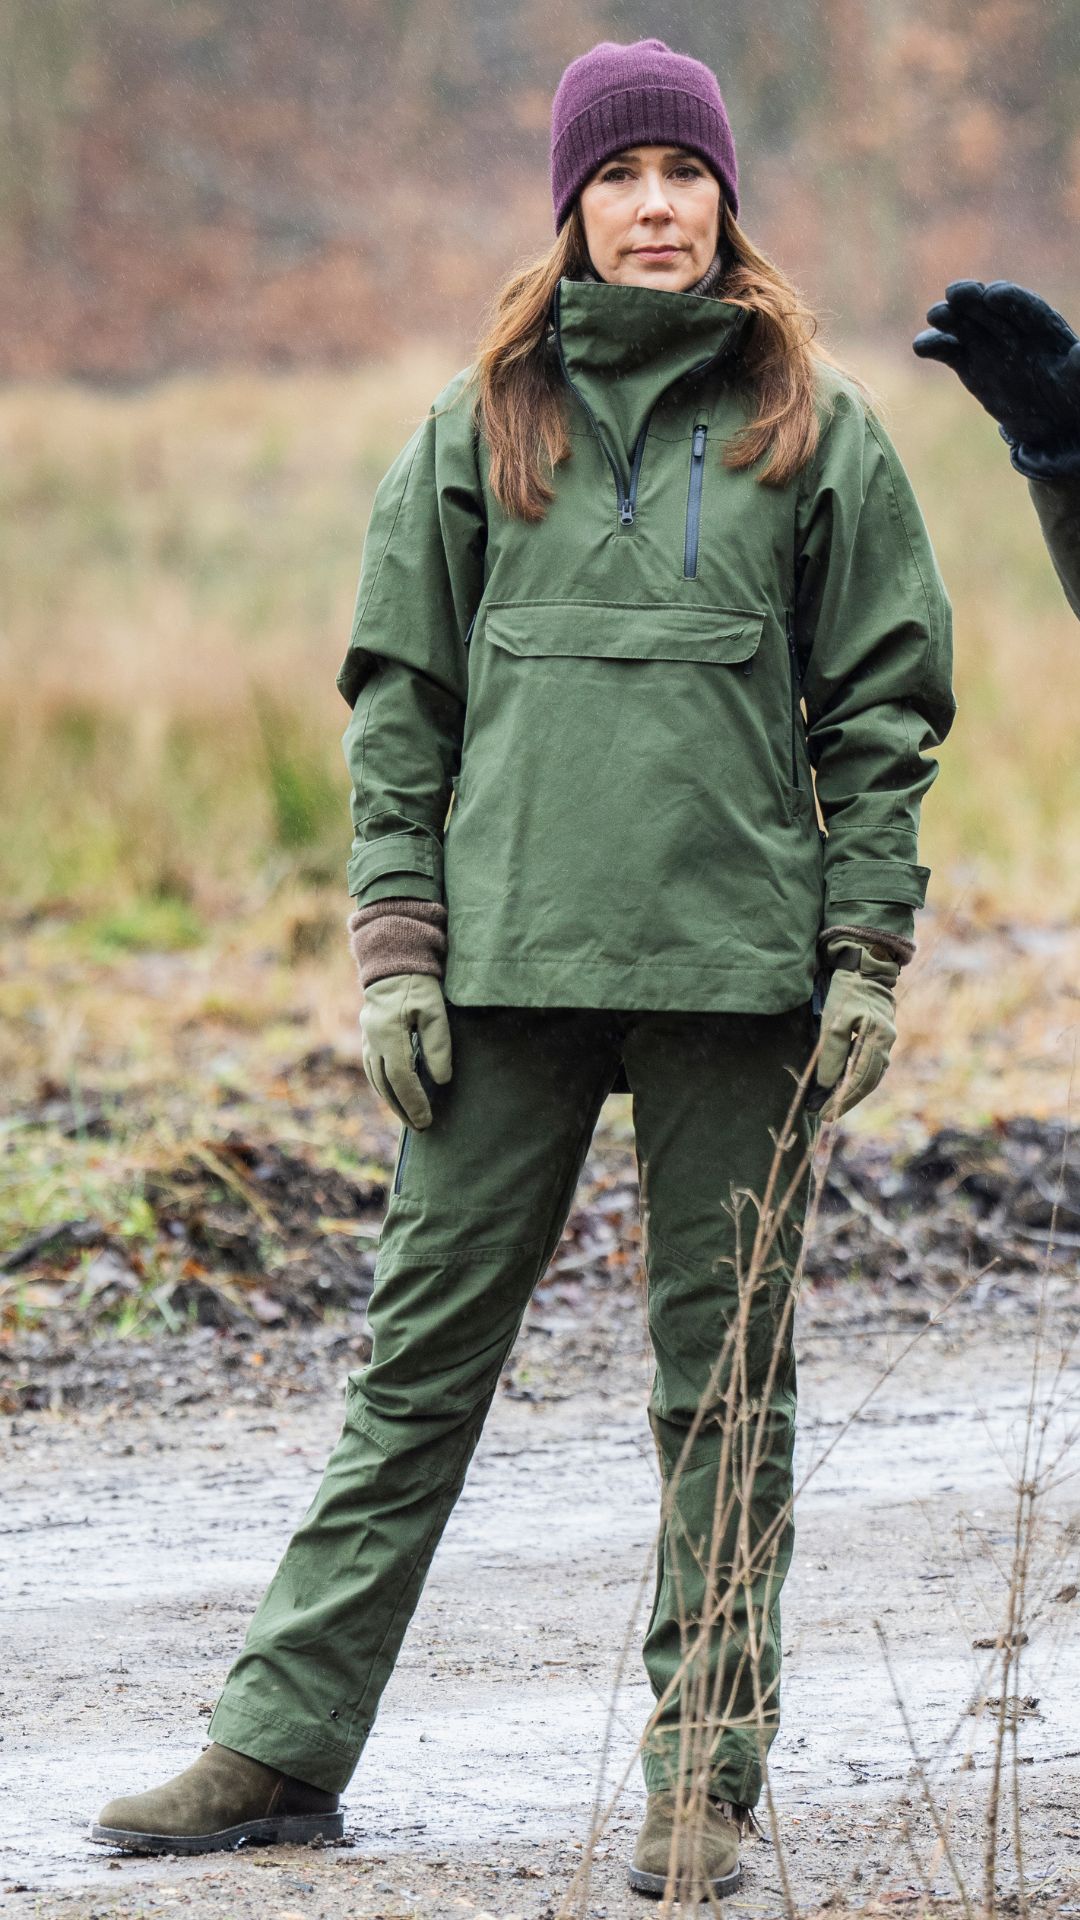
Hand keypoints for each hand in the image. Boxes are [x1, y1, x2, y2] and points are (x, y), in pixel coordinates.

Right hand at [359, 972, 451, 1128]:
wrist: (393, 962)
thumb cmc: (418, 983)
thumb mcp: (434, 1010)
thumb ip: (438, 1045)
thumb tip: (442, 1080)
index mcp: (389, 1035)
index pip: (402, 1078)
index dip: (414, 1102)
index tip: (426, 1120)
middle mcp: (373, 1041)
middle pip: (386, 1085)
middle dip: (402, 1108)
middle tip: (420, 1127)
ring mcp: (368, 1038)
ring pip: (376, 1079)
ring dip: (391, 1101)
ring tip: (408, 1117)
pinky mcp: (368, 1036)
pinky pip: (373, 1069)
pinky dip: (383, 1086)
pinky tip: (394, 1094)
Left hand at [813, 941, 898, 1119]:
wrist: (864, 968)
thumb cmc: (846, 992)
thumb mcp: (834, 1021)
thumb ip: (833, 1053)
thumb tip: (828, 1083)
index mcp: (878, 1039)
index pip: (860, 1079)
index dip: (842, 1098)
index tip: (824, 1112)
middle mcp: (886, 1042)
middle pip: (868, 1082)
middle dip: (847, 1101)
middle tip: (825, 1116)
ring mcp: (886, 1040)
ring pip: (872, 1076)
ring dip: (853, 1093)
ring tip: (833, 1107)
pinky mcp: (880, 1037)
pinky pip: (871, 1066)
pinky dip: (858, 1080)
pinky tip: (845, 1087)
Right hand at [913, 280, 1079, 463]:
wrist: (1053, 420)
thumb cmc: (1074, 395)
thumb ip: (1079, 366)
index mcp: (1043, 326)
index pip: (1024, 306)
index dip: (1010, 300)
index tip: (993, 295)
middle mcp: (1012, 329)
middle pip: (989, 309)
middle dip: (973, 299)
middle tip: (954, 293)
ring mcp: (988, 345)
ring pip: (965, 325)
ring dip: (949, 318)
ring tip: (934, 316)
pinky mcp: (969, 364)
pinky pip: (950, 351)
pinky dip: (935, 346)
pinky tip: (921, 346)